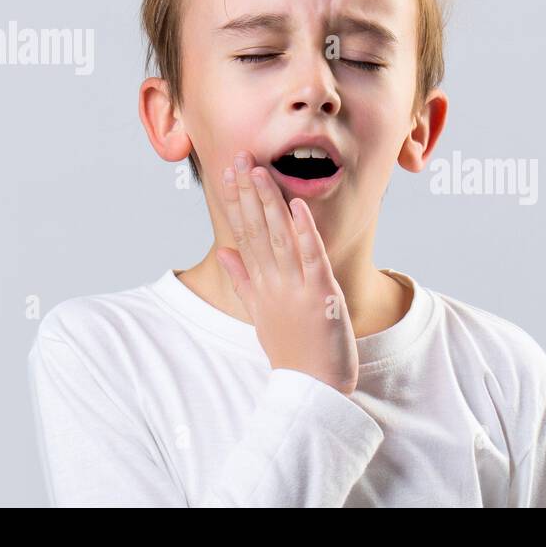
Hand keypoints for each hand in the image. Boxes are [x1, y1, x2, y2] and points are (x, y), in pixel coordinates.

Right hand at [214, 150, 359, 395]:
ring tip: (259, 172)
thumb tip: (226, 253)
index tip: (229, 172)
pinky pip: (311, 258)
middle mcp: (274, 283)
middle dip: (247, 193)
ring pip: (279, 238)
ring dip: (269, 204)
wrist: (312, 388)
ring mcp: (295, 288)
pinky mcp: (320, 295)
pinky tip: (297, 206)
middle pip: (257, 230)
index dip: (237, 202)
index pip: (244, 234)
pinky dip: (304, 231)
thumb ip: (243, 281)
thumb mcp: (261, 314)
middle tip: (238, 158)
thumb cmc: (292, 352)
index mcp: (261, 285)